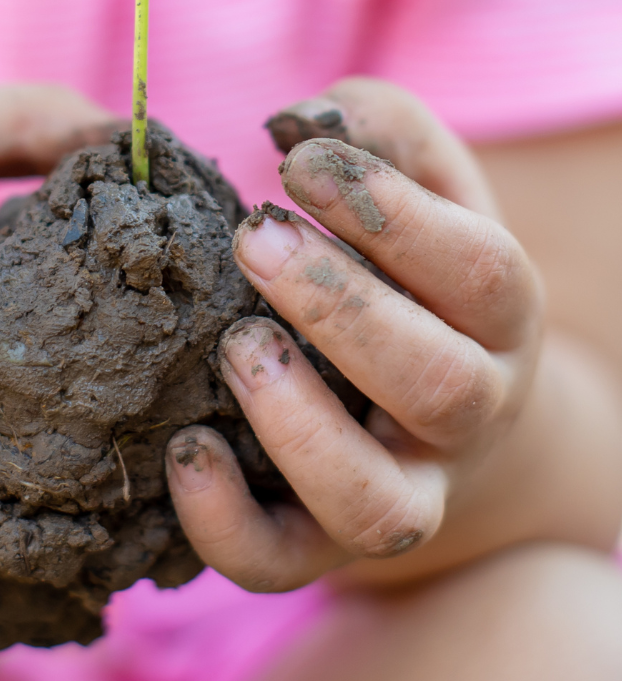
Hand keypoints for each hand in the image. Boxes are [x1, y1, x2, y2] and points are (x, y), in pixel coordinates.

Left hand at [165, 77, 548, 589]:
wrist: (430, 398)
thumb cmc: (409, 268)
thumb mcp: (419, 187)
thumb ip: (381, 132)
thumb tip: (302, 117)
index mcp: (495, 315)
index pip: (478, 270)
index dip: (388, 210)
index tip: (296, 161)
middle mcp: (466, 412)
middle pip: (437, 384)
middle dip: (338, 305)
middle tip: (253, 237)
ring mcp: (401, 488)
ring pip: (375, 503)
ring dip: (297, 425)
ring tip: (234, 345)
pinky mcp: (324, 540)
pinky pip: (284, 564)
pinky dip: (226, 524)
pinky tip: (185, 446)